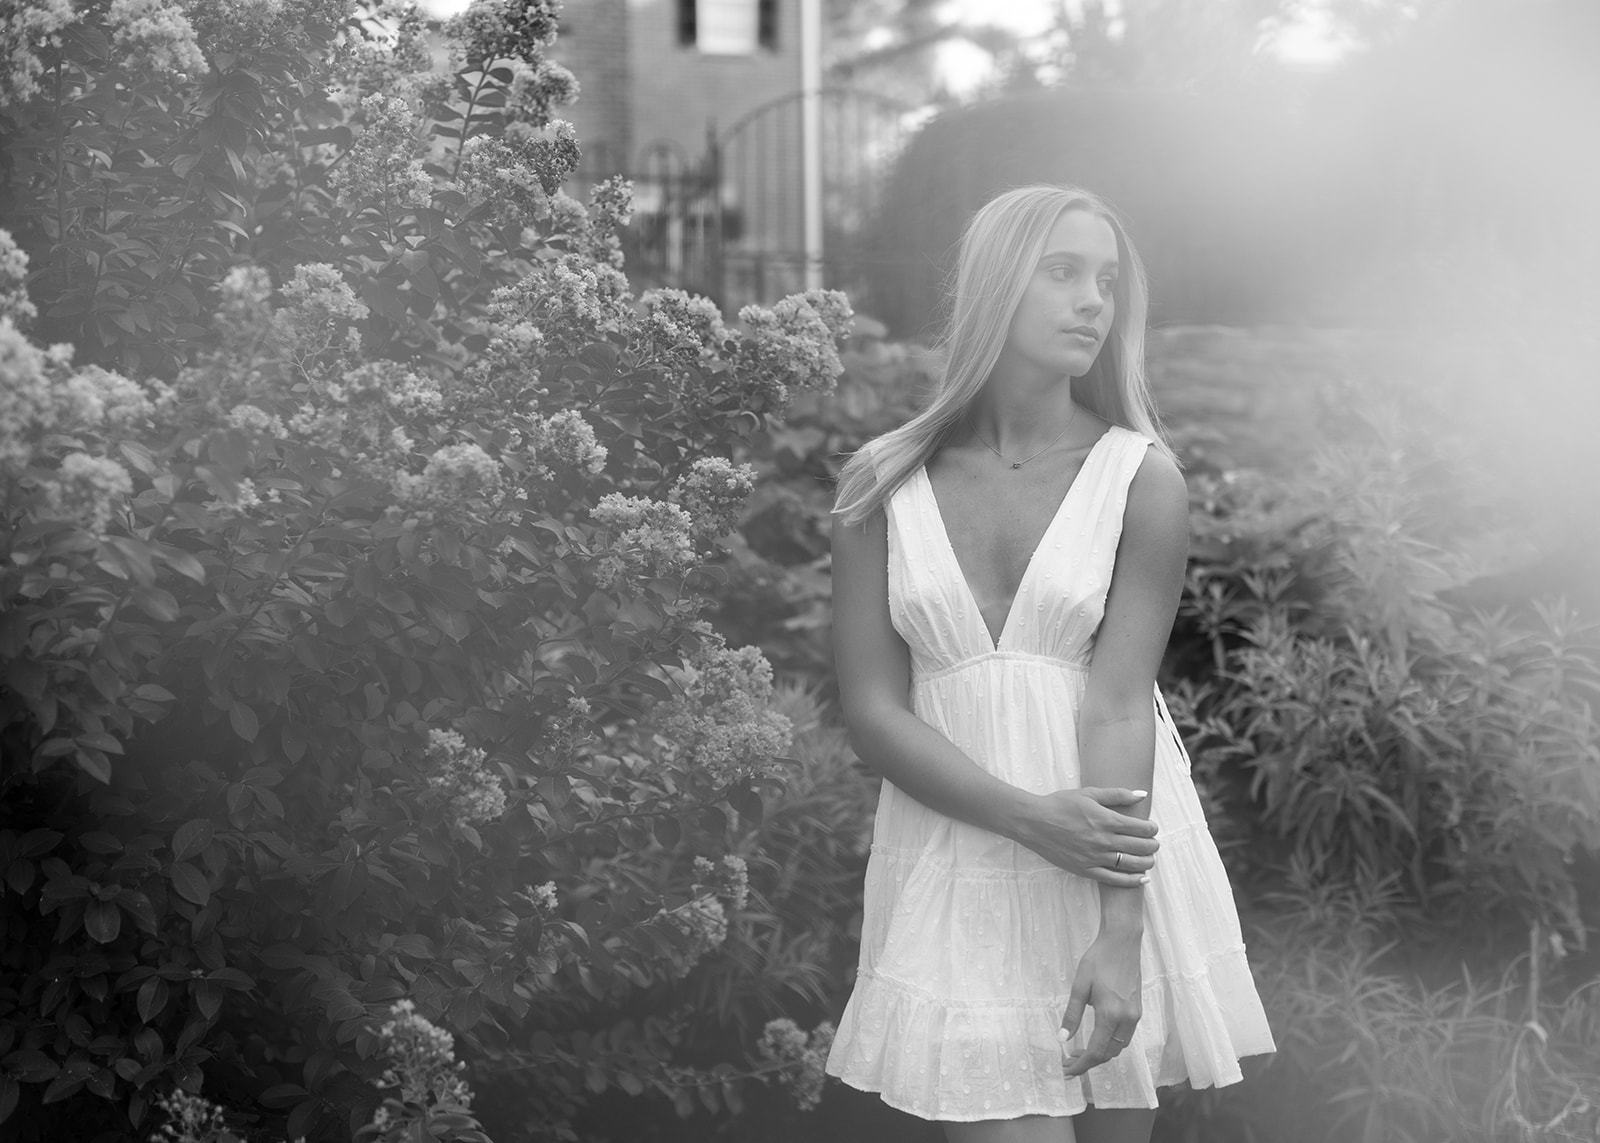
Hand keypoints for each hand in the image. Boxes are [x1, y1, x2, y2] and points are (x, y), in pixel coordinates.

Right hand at [1005, 787, 1157, 886]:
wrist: (1034, 822)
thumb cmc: (1060, 804)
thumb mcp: (1088, 793)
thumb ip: (1117, 794)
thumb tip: (1142, 794)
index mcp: (1106, 820)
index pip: (1141, 828)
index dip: (1152, 829)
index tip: (1152, 828)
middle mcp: (1103, 840)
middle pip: (1140, 847)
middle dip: (1152, 845)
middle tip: (1154, 843)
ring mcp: (1095, 857)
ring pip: (1131, 864)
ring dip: (1146, 862)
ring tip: (1149, 859)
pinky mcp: (1086, 869)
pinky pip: (1114, 879)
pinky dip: (1131, 880)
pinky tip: (1142, 878)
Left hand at [1059, 929, 1142, 1076]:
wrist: (1122, 941)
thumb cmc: (1098, 959)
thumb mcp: (1080, 986)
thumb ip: (1072, 1014)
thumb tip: (1062, 1039)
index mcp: (1110, 1014)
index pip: (1096, 1051)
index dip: (1080, 1065)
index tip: (1067, 1071)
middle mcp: (1127, 1019)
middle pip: (1108, 1054)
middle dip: (1088, 1062)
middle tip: (1068, 1061)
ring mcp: (1135, 1015)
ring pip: (1119, 1047)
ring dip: (1100, 1054)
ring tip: (1079, 1051)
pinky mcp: (1138, 1010)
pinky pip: (1125, 1036)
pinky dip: (1111, 1043)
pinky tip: (1097, 1037)